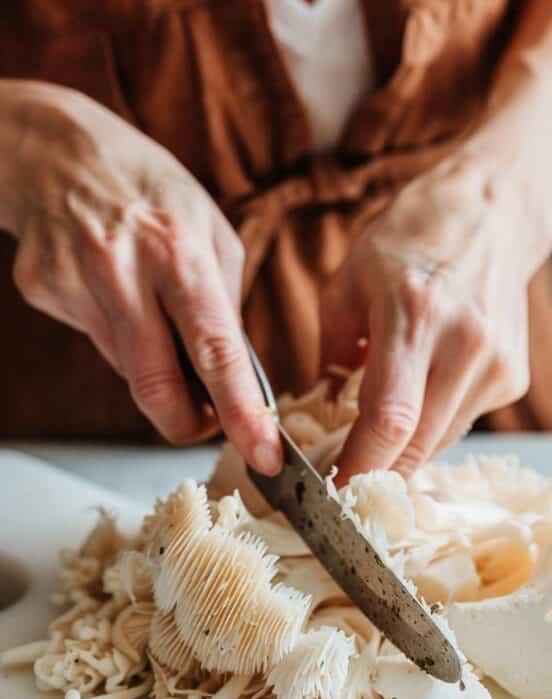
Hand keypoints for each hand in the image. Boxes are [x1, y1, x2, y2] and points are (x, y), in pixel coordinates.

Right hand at [2, 81, 280, 472]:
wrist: (55, 149)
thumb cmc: (150, 188)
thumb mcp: (211, 229)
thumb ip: (225, 304)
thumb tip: (238, 375)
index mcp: (180, 253)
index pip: (217, 353)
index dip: (241, 413)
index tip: (263, 456)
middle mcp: (125, 272)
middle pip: (157, 387)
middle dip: (187, 425)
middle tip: (205, 423)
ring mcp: (78, 285)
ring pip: (128, 370)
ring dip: (156, 365)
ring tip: (155, 313)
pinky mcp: (46, 294)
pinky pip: (100, 343)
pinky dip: (120, 335)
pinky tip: (114, 290)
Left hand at [320, 152, 550, 481]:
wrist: (491, 212)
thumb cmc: (410, 239)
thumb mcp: (347, 284)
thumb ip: (330, 355)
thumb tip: (319, 415)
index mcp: (415, 314)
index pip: (388, 419)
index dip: (359, 465)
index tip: (332, 490)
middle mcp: (465, 344)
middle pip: (418, 445)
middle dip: (377, 472)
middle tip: (344, 479)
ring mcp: (497, 364)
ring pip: (440, 442)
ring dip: (404, 453)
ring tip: (374, 441)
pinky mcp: (514, 377)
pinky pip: (460, 423)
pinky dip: (430, 428)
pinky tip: (416, 403)